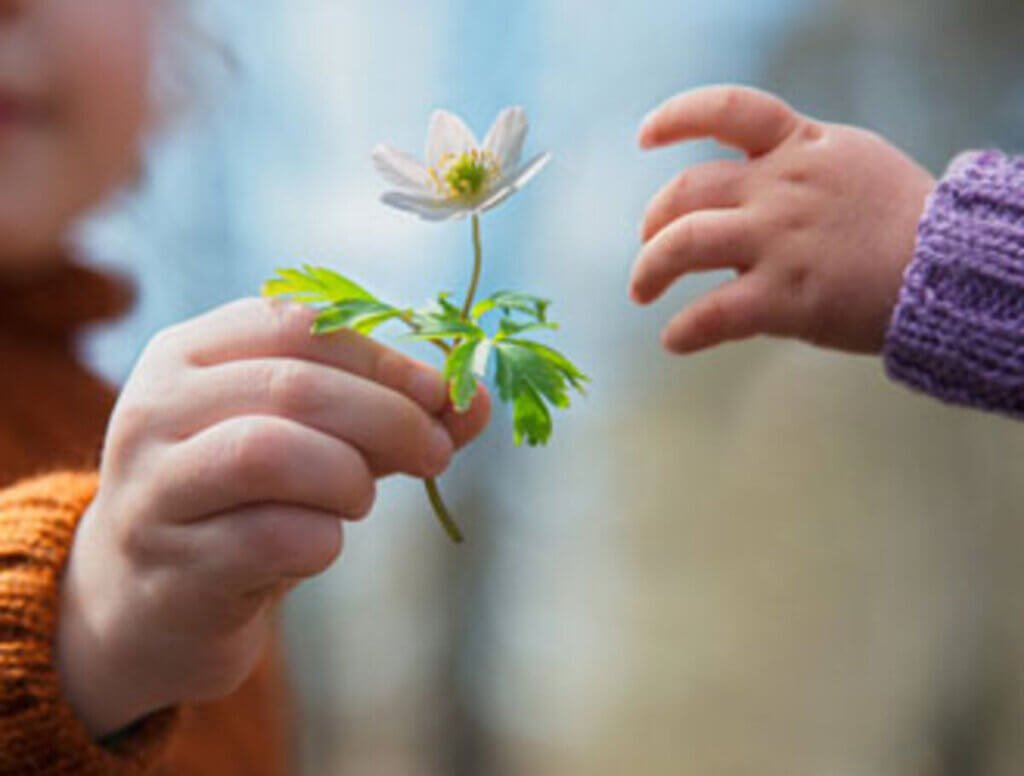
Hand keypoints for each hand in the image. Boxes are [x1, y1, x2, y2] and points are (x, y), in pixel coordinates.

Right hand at [56, 298, 489, 737]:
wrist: (152, 600)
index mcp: (190, 353)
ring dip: (348, 476)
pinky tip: (321, 544)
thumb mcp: (310, 440)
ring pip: (269, 452)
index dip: (382, 357)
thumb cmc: (244, 501)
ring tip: (360, 499)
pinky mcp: (171, 566)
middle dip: (388, 417)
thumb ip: (386, 414)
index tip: (441, 392)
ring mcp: (153, 488)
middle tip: (437, 452)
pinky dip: (323, 539)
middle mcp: (155, 407)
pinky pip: (272, 538)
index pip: (297, 323)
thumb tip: (477, 401)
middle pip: (293, 385)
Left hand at [630, 85, 936, 353]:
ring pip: (683, 244)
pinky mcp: (785, 296)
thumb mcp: (850, 161)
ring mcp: (779, 241)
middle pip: (686, 191)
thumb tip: (746, 186)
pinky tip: (675, 340)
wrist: (950, 266)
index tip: (647, 135)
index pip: (728, 110)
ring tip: (642, 292)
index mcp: (798, 147)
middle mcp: (779, 188)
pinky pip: (713, 314)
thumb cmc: (901, 218)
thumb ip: (795, 164)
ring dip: (649, 270)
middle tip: (648, 247)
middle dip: (654, 221)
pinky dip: (684, 330)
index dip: (678, 118)